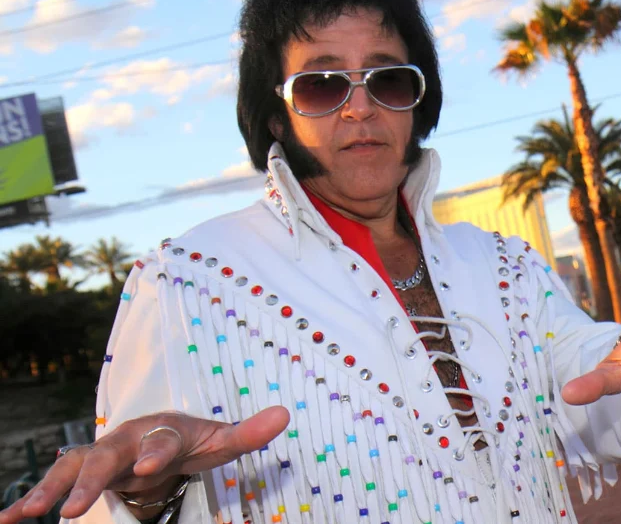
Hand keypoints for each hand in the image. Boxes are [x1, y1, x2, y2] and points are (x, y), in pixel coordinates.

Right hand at [0, 406, 288, 521]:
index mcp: (161, 431)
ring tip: (29, 515)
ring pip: (70, 470)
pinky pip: (51, 486)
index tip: (152, 468)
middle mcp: (123, 440)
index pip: (160, 441)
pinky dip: (27, 499)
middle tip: (74, 509)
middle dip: (90, 482)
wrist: (159, 435)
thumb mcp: (220, 440)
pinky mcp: (81, 474)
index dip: (156, 452)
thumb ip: (248, 433)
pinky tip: (7, 520)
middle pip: (105, 456)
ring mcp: (98, 457)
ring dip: (49, 491)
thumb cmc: (190, 440)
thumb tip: (285, 415)